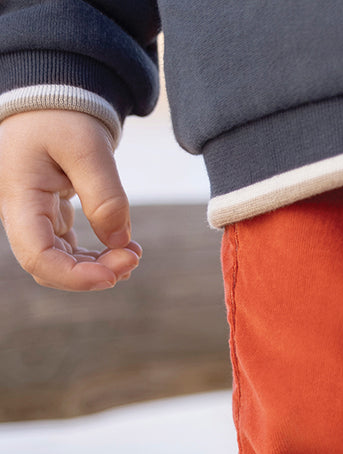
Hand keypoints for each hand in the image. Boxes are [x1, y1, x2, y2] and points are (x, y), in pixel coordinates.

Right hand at [0, 109, 140, 290]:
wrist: (52, 97)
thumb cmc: (62, 115)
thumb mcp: (88, 147)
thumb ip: (106, 196)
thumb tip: (121, 243)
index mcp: (19, 195)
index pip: (38, 256)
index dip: (76, 277)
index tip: (115, 275)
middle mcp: (19, 212)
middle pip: (49, 267)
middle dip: (93, 273)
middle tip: (133, 257)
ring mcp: (33, 217)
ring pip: (61, 263)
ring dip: (98, 267)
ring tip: (132, 253)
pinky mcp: (49, 217)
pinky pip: (69, 250)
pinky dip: (95, 257)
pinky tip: (122, 248)